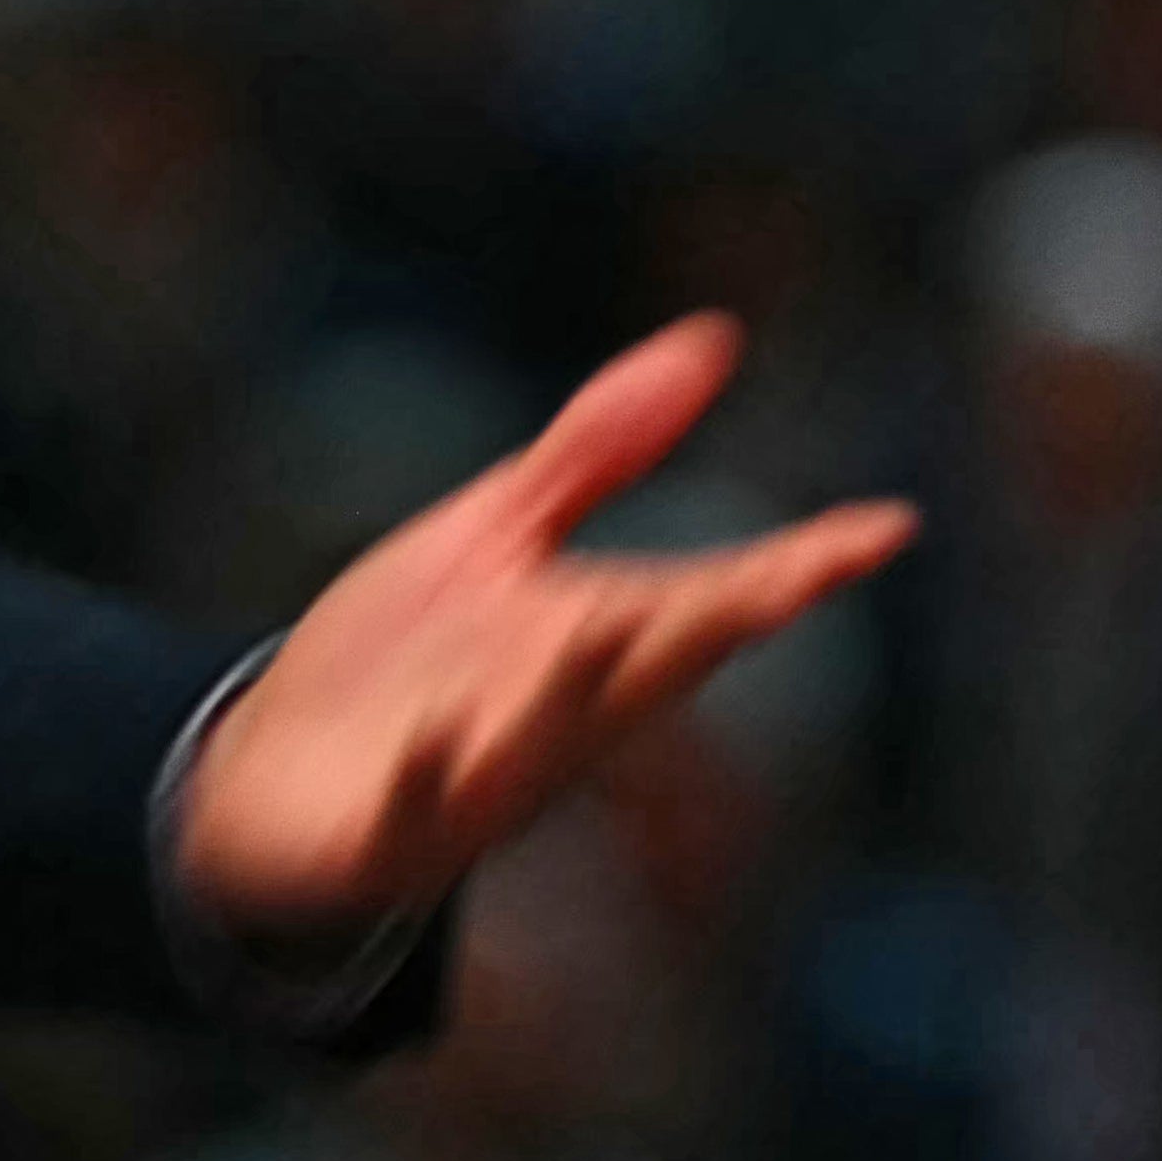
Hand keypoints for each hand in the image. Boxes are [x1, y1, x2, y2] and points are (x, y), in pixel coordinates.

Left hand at [170, 310, 911, 951]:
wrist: (273, 780)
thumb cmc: (404, 656)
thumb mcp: (497, 535)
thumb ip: (598, 449)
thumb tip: (714, 339)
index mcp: (597, 635)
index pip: (717, 597)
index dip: (803, 566)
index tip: (888, 527)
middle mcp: (559, 709)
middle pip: (651, 665)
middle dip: (709, 624)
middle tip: (784, 583)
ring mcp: (478, 772)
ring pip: (546, 737)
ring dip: (575, 689)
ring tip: (603, 626)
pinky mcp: (386, 822)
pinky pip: (412, 804)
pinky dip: (425, 776)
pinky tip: (430, 740)